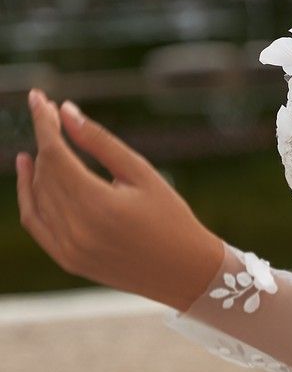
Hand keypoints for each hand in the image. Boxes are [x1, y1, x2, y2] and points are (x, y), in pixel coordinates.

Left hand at [16, 89, 226, 312]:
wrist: (184, 272)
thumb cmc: (171, 217)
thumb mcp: (141, 173)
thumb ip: (100, 142)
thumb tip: (65, 111)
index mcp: (99, 205)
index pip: (55, 154)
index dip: (43, 123)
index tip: (37, 98)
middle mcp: (77, 229)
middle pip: (45, 171)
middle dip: (44, 139)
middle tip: (50, 114)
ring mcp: (69, 248)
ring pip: (38, 194)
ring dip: (39, 164)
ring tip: (48, 140)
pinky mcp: (67, 260)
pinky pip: (34, 221)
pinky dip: (28, 196)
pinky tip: (27, 170)